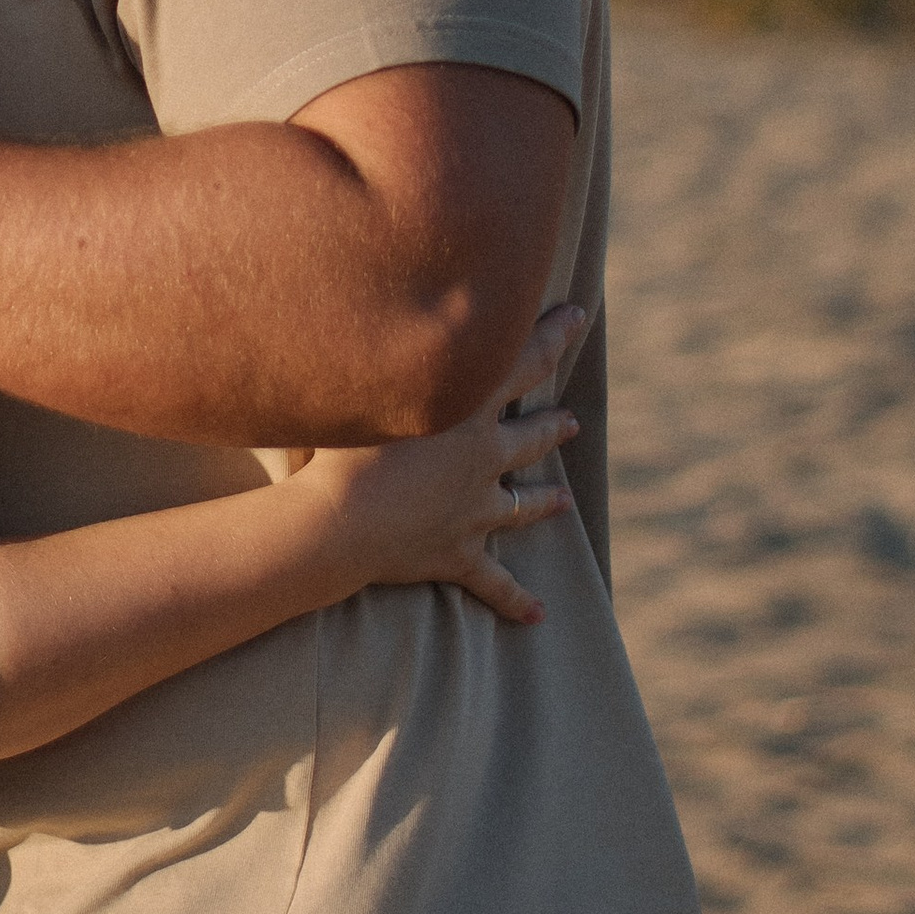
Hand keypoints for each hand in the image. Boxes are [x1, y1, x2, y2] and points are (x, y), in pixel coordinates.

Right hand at [291, 305, 587, 622]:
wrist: (337, 521)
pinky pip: (493, 581)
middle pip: (531, 435)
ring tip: (565, 499)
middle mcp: (481, 457)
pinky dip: (515, 599)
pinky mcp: (458, 554)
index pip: (523, 360)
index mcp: (465, 409)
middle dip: (554, 425)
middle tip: (573, 420)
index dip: (553, 334)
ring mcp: (474, 511)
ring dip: (546, 500)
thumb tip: (359, 298)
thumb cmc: (337, 443)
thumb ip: (371, 347)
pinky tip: (537, 615)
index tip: (577, 315)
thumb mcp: (358, 378)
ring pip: (522, 505)